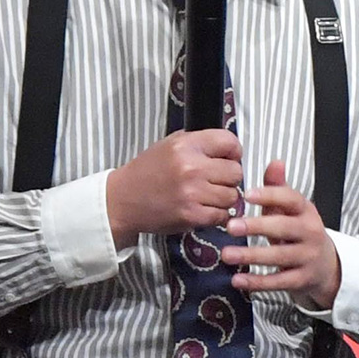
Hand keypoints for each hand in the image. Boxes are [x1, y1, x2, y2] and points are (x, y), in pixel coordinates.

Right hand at [106, 129, 242, 248]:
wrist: (123, 200)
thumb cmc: (148, 170)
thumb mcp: (170, 144)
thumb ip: (200, 142)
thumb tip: (229, 147)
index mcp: (186, 145)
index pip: (229, 142)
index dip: (234, 151)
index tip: (228, 158)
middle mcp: (191, 167)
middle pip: (235, 171)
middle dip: (229, 177)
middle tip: (216, 181)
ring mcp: (192, 193)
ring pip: (231, 195)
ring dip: (223, 198)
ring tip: (208, 196)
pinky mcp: (190, 215)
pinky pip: (221, 215)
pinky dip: (217, 215)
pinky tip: (204, 209)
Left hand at [221, 160, 341, 309]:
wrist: (327, 266)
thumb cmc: (300, 233)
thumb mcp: (292, 210)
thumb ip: (279, 188)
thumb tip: (275, 162)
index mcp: (306, 211)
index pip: (291, 199)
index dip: (270, 195)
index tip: (247, 194)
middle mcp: (310, 232)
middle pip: (284, 227)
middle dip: (257, 226)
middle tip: (230, 226)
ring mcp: (307, 257)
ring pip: (279, 256)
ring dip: (252, 256)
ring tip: (226, 255)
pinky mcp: (301, 280)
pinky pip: (278, 282)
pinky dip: (257, 282)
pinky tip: (237, 280)